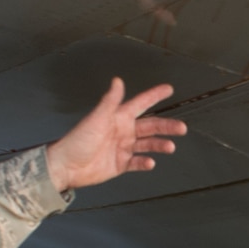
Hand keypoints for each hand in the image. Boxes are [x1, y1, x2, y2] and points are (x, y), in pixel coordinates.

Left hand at [45, 79, 186, 190]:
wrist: (66, 166)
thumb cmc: (78, 140)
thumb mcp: (96, 118)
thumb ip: (110, 101)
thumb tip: (118, 80)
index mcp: (118, 117)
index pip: (141, 104)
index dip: (154, 96)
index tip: (169, 89)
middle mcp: (123, 131)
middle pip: (150, 126)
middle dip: (166, 126)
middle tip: (182, 128)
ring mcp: (122, 148)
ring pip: (147, 144)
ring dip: (159, 145)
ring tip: (170, 147)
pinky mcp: (120, 164)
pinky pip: (137, 163)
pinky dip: (145, 163)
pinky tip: (151, 163)